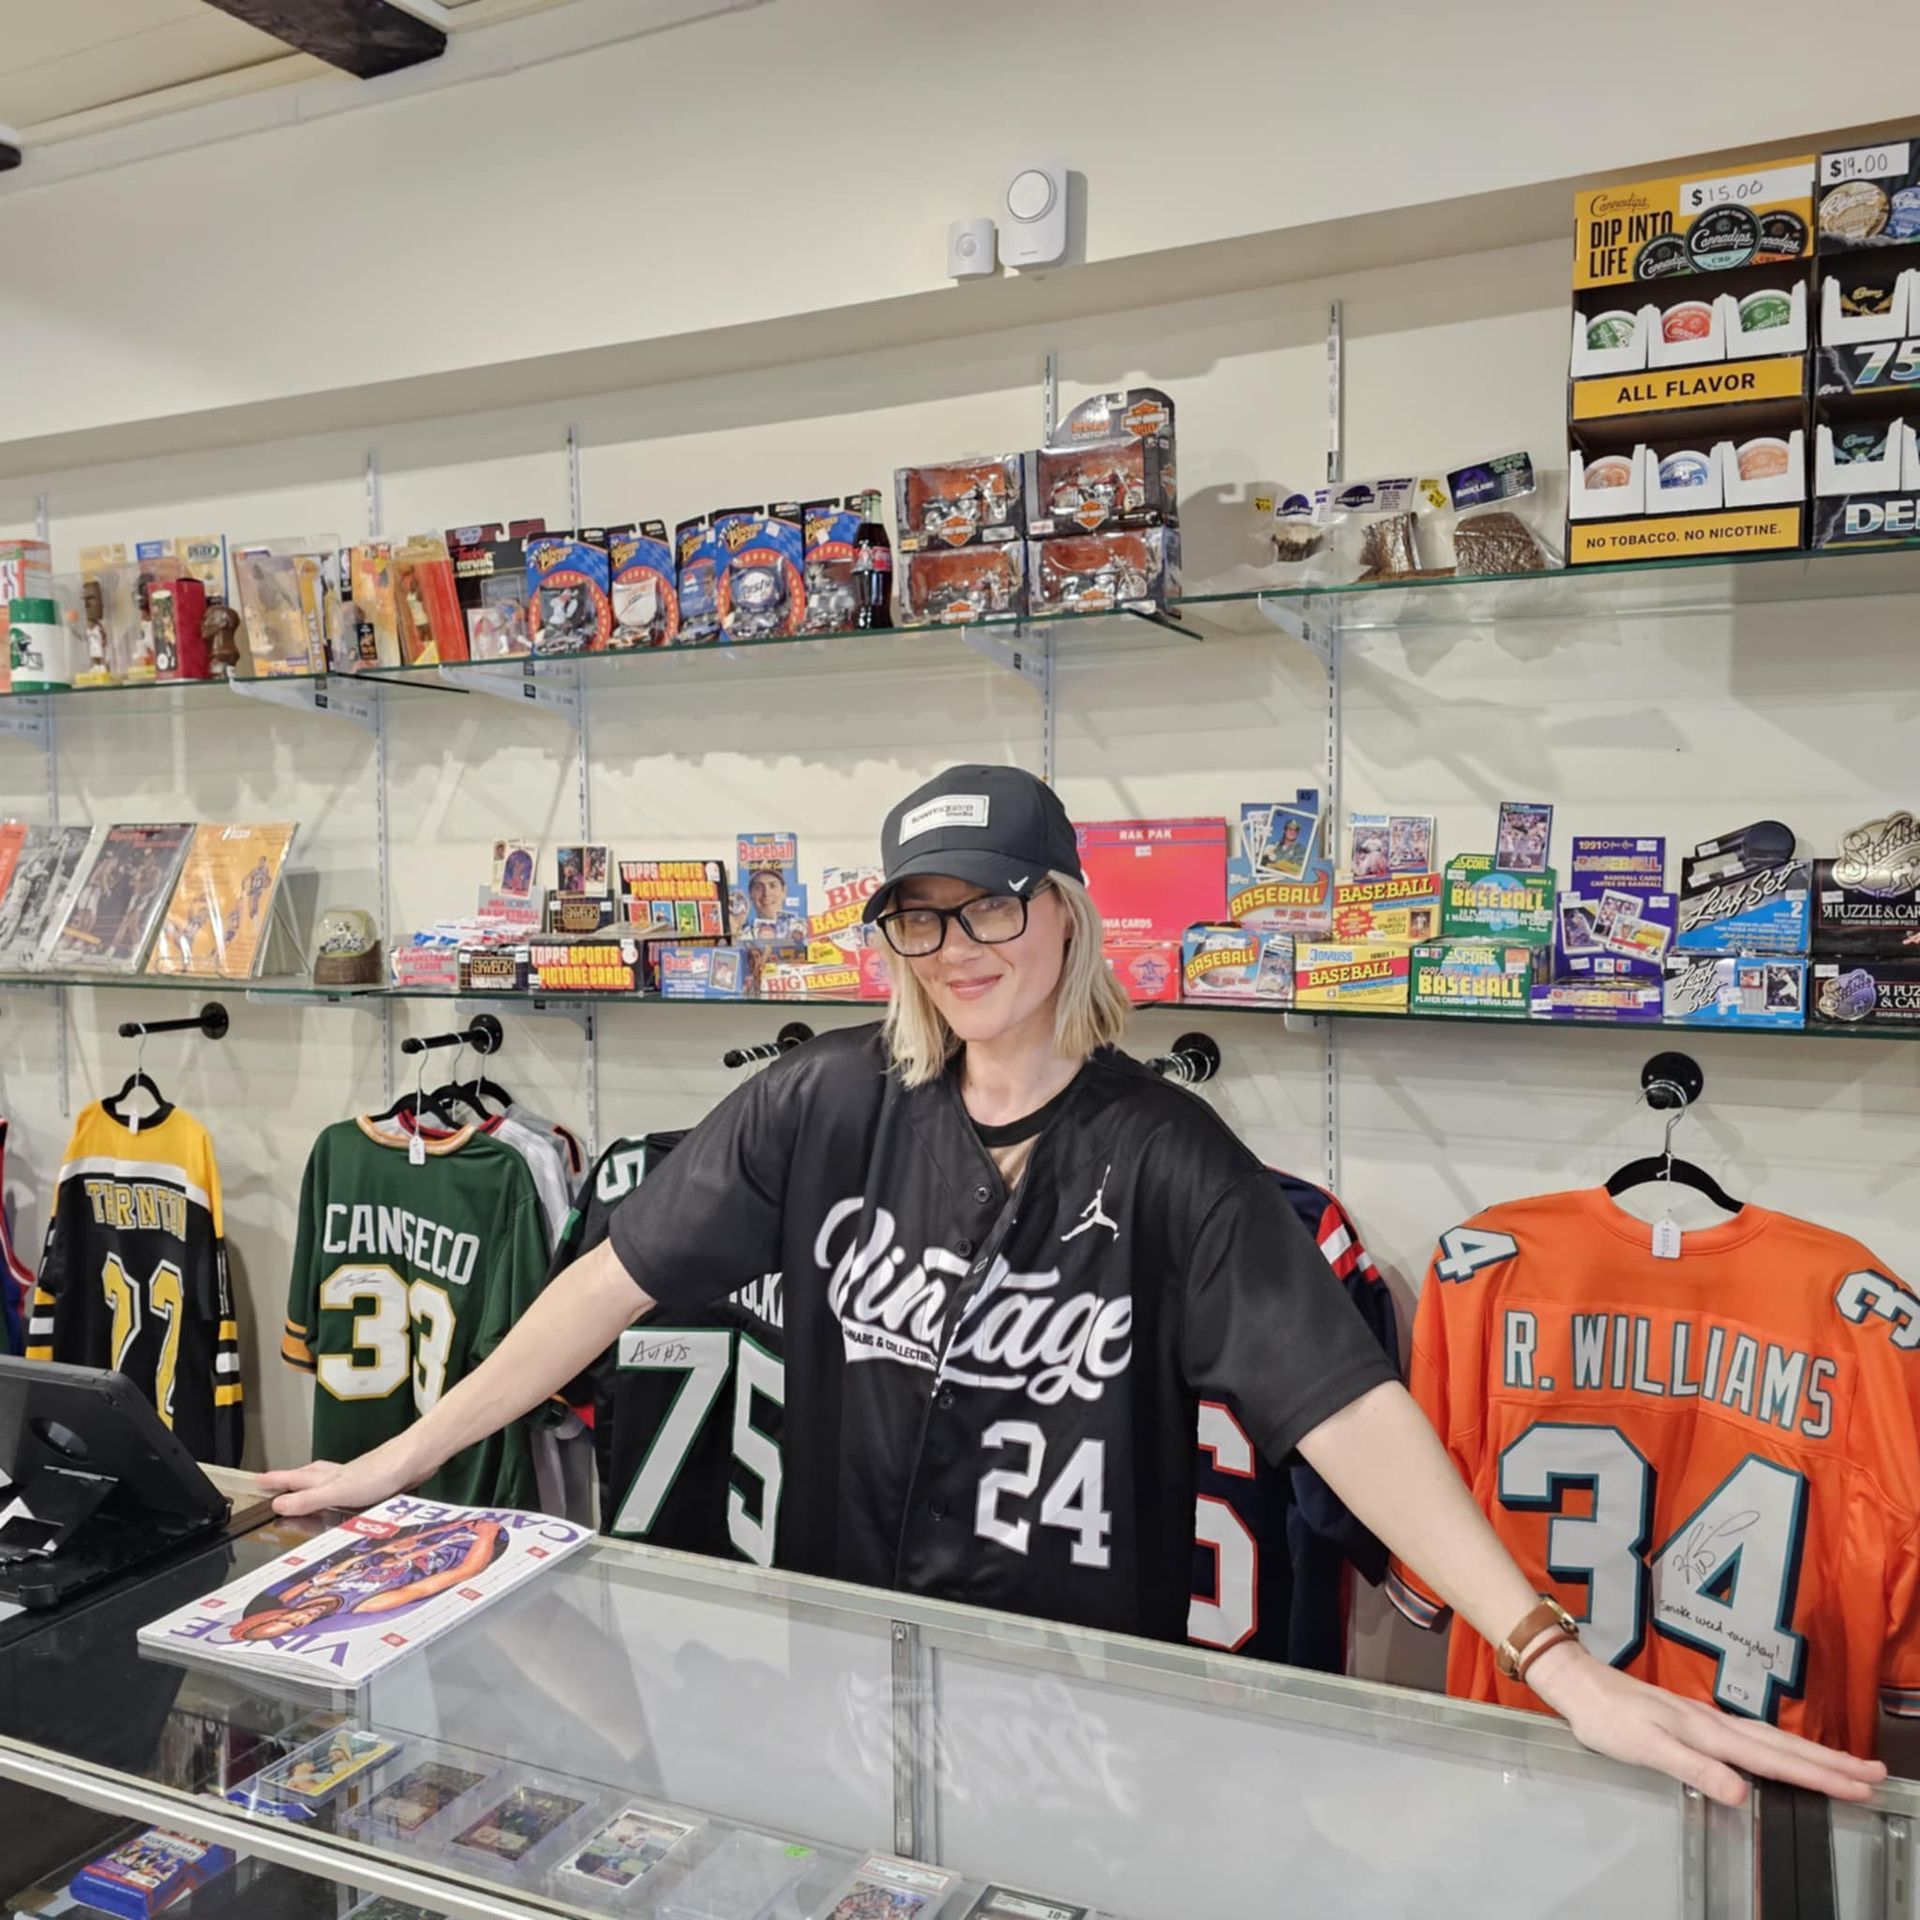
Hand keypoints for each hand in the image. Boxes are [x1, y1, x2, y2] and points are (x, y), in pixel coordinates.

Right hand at [256, 1436, 425, 1518]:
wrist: (414, 1461)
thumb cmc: (381, 1474)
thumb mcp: (337, 1492)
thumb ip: (308, 1500)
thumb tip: (278, 1505)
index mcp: (326, 1477)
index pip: (293, 1479)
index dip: (275, 1481)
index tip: (256, 1480)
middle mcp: (339, 1474)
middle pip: (307, 1474)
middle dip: (289, 1478)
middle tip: (273, 1480)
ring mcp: (355, 1476)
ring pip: (326, 1477)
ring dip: (312, 1482)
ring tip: (304, 1485)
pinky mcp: (372, 1480)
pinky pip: (346, 1485)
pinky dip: (337, 1488)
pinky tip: (345, 1494)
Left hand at [1526, 1640, 1886, 1805]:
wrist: (1578, 1683)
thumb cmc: (1608, 1718)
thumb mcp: (1648, 1748)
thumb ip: (1695, 1769)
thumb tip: (1743, 1793)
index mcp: (1709, 1732)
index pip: (1775, 1759)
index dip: (1818, 1775)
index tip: (1860, 1786)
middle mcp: (1714, 1723)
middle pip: (1783, 1745)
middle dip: (1830, 1762)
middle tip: (1875, 1774)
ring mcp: (1705, 1719)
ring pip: (1770, 1738)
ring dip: (1810, 1753)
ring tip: (1845, 1765)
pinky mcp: (1692, 1719)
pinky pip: (1751, 1736)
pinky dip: (1779, 1746)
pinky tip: (1781, 1752)